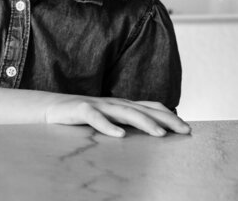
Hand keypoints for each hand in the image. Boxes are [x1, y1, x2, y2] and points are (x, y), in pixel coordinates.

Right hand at [45, 96, 190, 137]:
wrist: (50, 108)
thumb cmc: (81, 117)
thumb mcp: (108, 120)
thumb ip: (125, 124)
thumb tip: (150, 134)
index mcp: (121, 105)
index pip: (150, 107)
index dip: (169, 115)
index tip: (187, 128)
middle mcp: (113, 103)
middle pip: (143, 109)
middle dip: (166, 119)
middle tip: (184, 130)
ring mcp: (97, 105)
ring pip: (124, 112)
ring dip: (144, 122)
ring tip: (160, 134)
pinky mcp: (80, 109)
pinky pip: (95, 117)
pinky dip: (108, 126)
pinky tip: (119, 135)